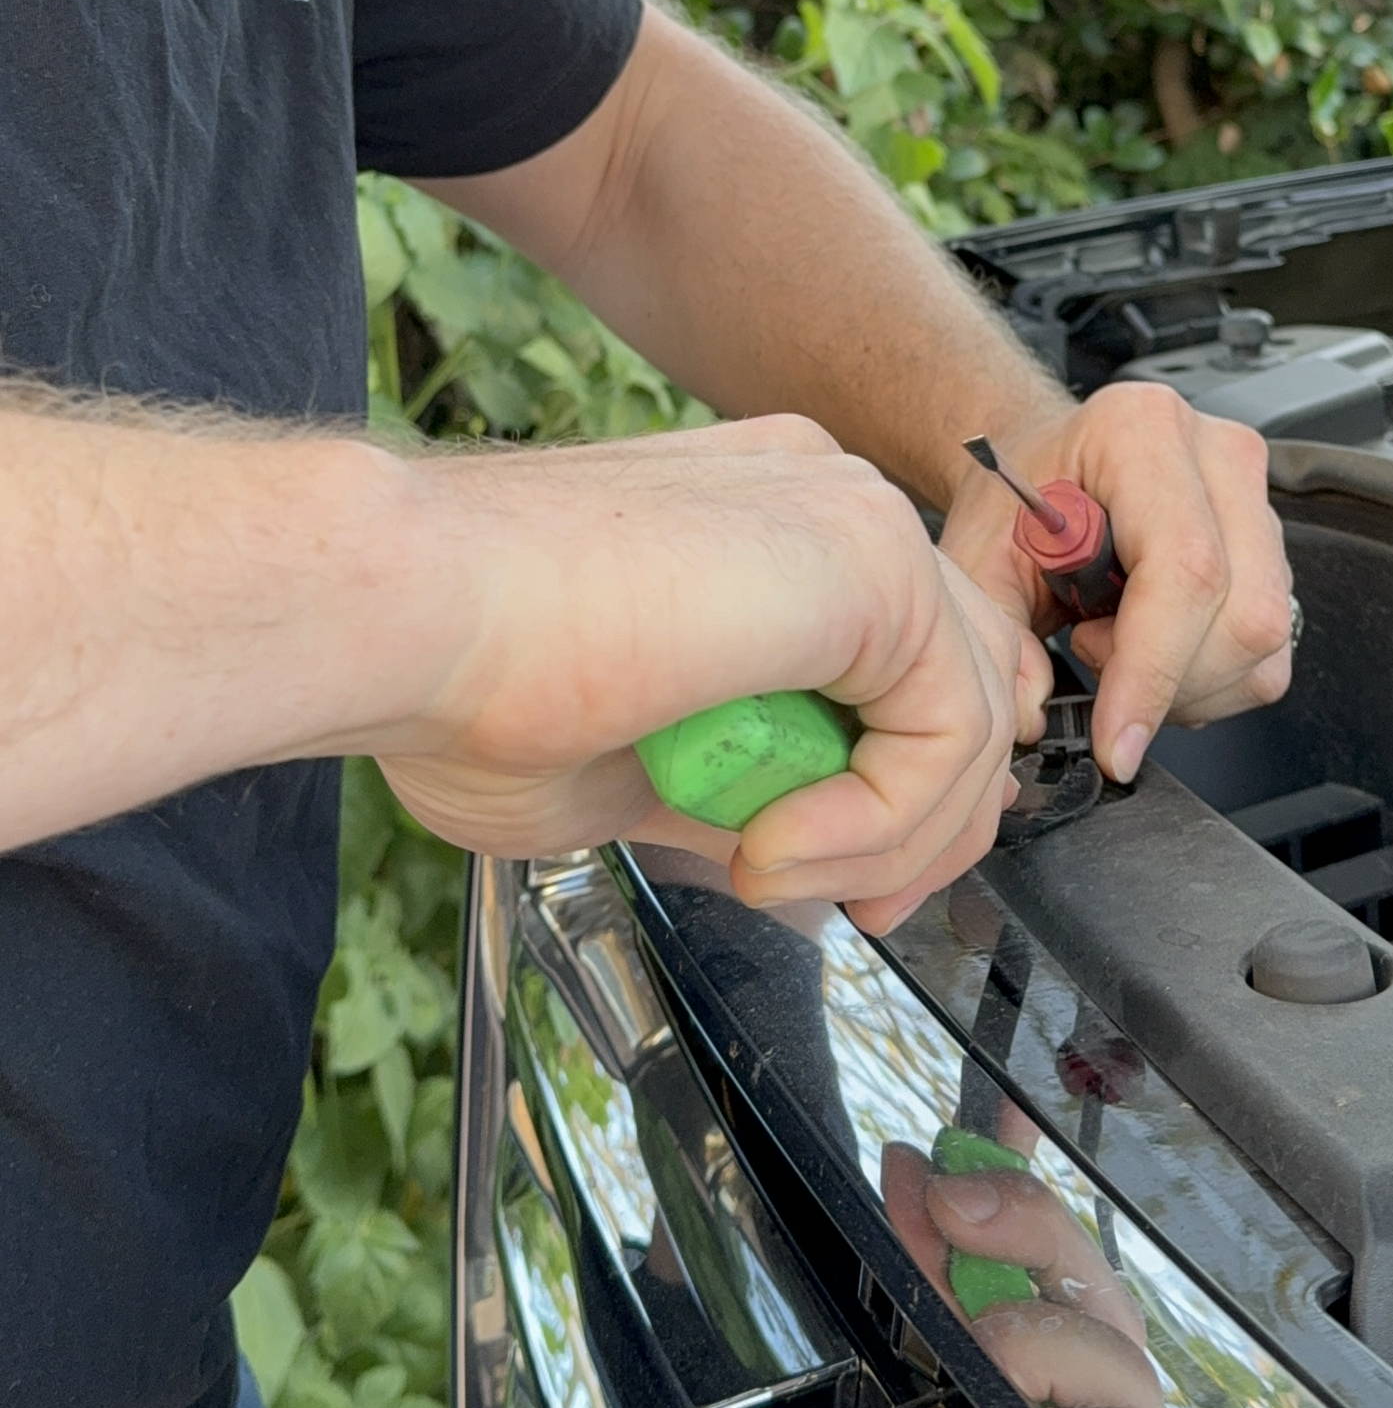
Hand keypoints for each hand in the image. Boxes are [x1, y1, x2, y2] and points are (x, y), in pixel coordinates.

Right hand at [377, 414, 1049, 934]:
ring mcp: (853, 519)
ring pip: (973, 716)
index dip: (908, 785)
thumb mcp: (630, 767)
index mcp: (767, 526)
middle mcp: (823, 500)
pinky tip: (775, 850)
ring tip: (775, 880)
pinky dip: (881, 825)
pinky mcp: (869, 559)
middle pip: (971, 673)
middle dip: (936, 820)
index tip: (836, 879)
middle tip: (860, 907)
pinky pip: (950, 732)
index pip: (915, 652)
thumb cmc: (460, 680)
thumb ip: (736, 789)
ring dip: (892, 842)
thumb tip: (805, 856)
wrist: (404, 616)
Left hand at [882, 1120, 1217, 1407]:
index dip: (1008, 1175)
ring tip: (989, 1359)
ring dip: (1039, 1345)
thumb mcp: (964, 1370)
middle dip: (1021, 1225)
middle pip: (1088, 1271)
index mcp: (1066, 1326)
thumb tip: (905, 1162)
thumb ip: (933, 1272)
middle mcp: (1111, 1369)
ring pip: (1114, 1360)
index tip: (959, 1141)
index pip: (1048, 1226)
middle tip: (948, 1210)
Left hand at [940, 384, 1292, 782]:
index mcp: (1142, 432)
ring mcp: (1258, 500)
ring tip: (1115, 638)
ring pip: (1262, 642)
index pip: (1184, 569)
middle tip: (1088, 648)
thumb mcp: (977, 558)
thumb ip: (999, 635)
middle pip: (1242, 614)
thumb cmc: (1017, 498)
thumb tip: (1034, 709)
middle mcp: (1218, 456)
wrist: (1041, 467)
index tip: (1115, 742)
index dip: (1153, 670)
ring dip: (1186, 684)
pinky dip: (1208, 682)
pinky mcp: (1275, 551)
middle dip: (1166, 679)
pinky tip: (1154, 648)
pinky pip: (1268, 656)